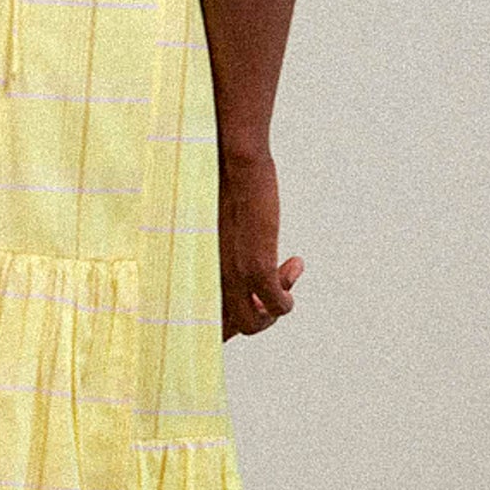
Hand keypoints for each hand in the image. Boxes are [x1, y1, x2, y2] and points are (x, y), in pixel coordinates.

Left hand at [217, 148, 303, 339]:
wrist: (230, 159)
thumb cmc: (217, 184)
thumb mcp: (211, 226)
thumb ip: (215, 248)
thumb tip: (231, 258)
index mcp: (195, 272)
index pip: (199, 321)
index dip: (224, 325)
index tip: (251, 303)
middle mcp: (210, 280)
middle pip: (228, 330)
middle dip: (256, 317)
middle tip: (274, 290)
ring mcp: (233, 276)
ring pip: (254, 325)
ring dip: (275, 310)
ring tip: (286, 275)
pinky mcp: (257, 267)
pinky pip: (278, 306)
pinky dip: (288, 299)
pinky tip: (294, 265)